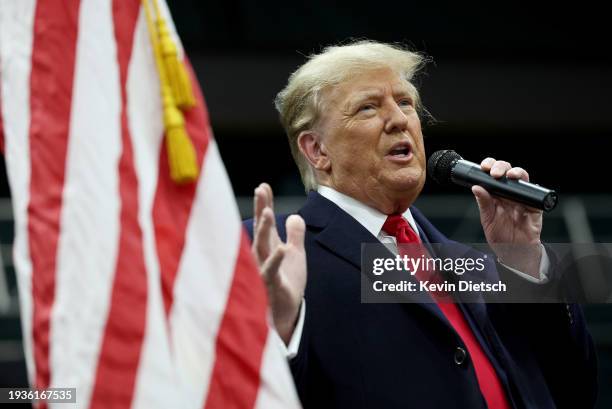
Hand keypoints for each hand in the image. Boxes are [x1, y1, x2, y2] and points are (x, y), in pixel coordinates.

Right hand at [252, 183, 306, 343]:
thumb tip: (296, 216)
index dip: (265, 204)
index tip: (263, 185)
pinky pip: (271, 271)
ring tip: (268, 213)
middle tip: (260, 191)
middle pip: (261, 229)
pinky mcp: (271, 285)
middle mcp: (264, 255)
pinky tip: (282, 248)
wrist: (287, 314)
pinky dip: (276, 259)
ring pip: (261, 247)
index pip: (267, 222)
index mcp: (271, 246)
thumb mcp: (296, 255)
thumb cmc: (288, 283)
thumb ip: (295, 235)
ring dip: (264, 230)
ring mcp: (265, 270)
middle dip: (261, 210)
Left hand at [472, 158, 542, 277]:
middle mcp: (508, 192)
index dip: (489, 166)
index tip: (484, 167)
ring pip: (521, 177)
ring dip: (516, 172)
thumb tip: (476, 187)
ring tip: (510, 175)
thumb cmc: (500, 235)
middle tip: (495, 173)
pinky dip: (530, 188)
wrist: (514, 251)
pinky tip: (523, 189)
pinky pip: (535, 193)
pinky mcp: (534, 204)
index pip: (491, 174)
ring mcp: (522, 197)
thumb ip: (483, 203)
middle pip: (506, 171)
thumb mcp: (487, 219)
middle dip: (501, 166)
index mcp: (495, 193)